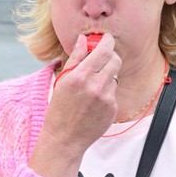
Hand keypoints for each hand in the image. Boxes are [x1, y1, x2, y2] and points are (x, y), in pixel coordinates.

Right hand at [45, 33, 121, 148]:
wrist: (65, 138)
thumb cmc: (60, 108)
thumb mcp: (62, 80)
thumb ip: (75, 58)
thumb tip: (83, 39)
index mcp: (80, 76)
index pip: (103, 50)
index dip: (107, 41)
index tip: (106, 38)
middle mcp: (96, 86)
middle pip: (115, 60)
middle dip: (110, 56)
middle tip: (102, 58)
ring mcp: (107, 98)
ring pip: (114, 77)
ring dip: (106, 77)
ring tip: (91, 88)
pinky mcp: (113, 109)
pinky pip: (113, 93)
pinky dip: (106, 93)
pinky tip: (93, 102)